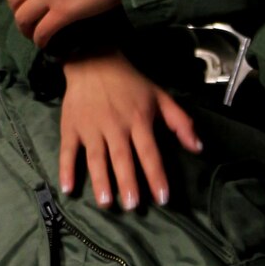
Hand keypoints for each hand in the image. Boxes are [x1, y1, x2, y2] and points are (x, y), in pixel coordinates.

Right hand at [61, 51, 202, 208]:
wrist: (93, 60)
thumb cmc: (130, 82)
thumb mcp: (160, 96)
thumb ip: (180, 122)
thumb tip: (198, 148)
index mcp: (138, 120)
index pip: (149, 152)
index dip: (156, 175)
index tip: (162, 198)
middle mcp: (115, 126)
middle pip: (122, 158)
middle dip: (128, 182)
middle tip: (132, 205)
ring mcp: (91, 128)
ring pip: (96, 158)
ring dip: (100, 180)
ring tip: (105, 202)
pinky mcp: (71, 127)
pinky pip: (68, 151)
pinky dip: (66, 169)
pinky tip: (67, 188)